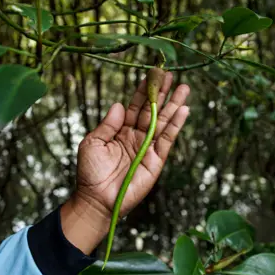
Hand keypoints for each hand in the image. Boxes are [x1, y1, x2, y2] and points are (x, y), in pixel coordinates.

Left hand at [61, 72, 189, 253]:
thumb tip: (119, 104)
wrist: (97, 199)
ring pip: (163, 121)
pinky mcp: (156, 160)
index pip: (134, 106)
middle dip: (161, 93)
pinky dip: (177, 125)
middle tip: (170, 74)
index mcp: (120, 130)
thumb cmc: (90, 173)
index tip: (151, 74)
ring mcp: (147, 148)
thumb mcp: (92, 143)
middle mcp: (136, 136)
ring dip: (173, 104)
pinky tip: (184, 110)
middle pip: (152, 110)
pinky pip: (168, 139)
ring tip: (183, 87)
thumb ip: (107, 124)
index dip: (142, 91)